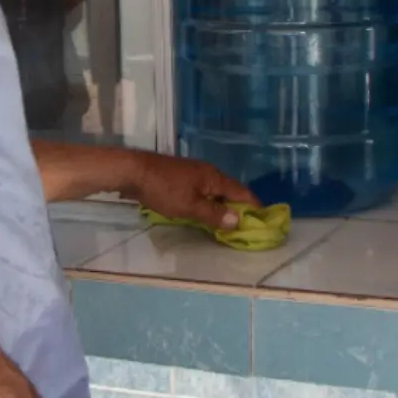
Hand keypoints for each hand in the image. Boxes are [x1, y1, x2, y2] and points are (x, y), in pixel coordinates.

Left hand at [124, 152, 256, 229]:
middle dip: (239, 207)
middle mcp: (207, 172)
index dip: (254, 206)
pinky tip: (203, 212)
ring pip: (214, 191)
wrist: (132, 171)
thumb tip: (239, 220)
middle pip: (229, 191)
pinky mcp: (179, 177)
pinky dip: (207, 202)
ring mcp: (192, 173)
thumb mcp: (189, 207)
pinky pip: (201, 191)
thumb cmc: (162, 189)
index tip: (265, 220)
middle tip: (246, 226)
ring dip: (222, 206)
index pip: (242, 192)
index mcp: (214, 177)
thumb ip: (214, 214)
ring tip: (227, 223)